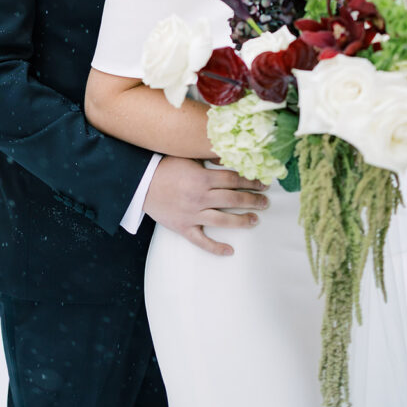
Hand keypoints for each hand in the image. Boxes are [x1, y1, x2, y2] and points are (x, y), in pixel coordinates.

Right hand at [143, 155, 268, 256]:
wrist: (140, 182)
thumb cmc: (165, 165)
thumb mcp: (188, 156)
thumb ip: (208, 158)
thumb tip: (230, 155)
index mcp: (202, 178)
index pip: (234, 179)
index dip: (251, 181)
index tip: (263, 183)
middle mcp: (200, 197)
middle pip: (233, 199)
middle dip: (252, 200)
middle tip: (266, 202)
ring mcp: (192, 214)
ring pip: (223, 220)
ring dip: (242, 220)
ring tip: (255, 220)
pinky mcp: (183, 227)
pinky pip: (201, 241)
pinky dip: (216, 247)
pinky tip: (230, 250)